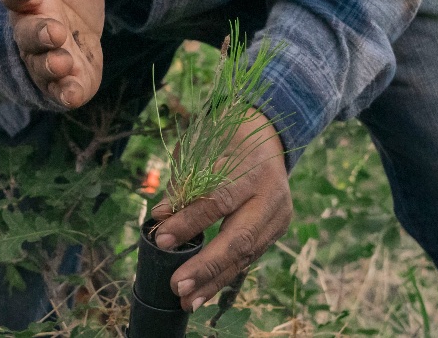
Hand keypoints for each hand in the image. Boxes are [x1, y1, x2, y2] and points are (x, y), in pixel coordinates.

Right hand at [0, 0, 104, 108]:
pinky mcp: (64, 82)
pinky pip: (59, 91)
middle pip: (26, 33)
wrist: (78, 26)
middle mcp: (30, 29)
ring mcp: (45, 58)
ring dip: (49, 63)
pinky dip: (64, 93)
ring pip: (40, 64)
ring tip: (62, 60)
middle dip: (37, 32)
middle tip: (53, 29)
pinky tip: (72, 93)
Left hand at [149, 108, 291, 310]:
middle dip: (207, 266)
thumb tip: (159, 219)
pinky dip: (223, 277)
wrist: (265, 134)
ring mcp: (278, 217)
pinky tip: (203, 293)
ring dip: (214, 281)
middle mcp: (272, 196)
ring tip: (186, 301)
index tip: (160, 238)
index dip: (189, 222)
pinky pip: (248, 258)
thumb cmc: (224, 140)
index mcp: (253, 169)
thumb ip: (183, 186)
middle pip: (240, 238)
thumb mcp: (202, 151)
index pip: (219, 200)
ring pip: (246, 256)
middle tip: (177, 286)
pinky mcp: (276, 231)